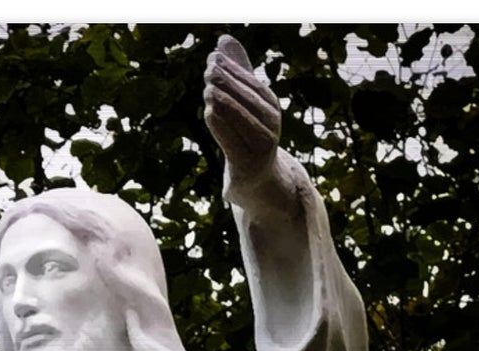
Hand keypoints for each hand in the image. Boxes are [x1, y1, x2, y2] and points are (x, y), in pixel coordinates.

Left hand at [204, 36, 281, 190]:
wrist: (257, 182)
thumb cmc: (248, 139)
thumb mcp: (244, 105)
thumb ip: (236, 74)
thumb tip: (223, 40)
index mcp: (270, 106)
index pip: (250, 84)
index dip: (232, 69)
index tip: (213, 58)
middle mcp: (271, 125)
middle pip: (245, 99)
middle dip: (226, 83)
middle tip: (208, 71)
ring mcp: (261, 146)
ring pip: (239, 119)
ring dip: (222, 102)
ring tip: (207, 89)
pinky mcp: (247, 165)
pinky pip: (232, 141)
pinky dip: (221, 125)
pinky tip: (209, 111)